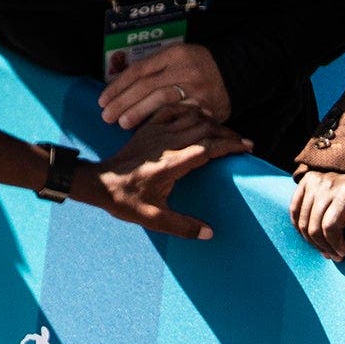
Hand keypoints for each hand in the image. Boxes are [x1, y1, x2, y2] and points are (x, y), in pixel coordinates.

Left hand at [75, 111, 250, 239]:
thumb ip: (183, 226)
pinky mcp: (148, 129)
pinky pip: (172, 110)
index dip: (230, 146)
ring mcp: (156, 132)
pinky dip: (189, 110)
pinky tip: (198, 117)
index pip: (208, 148)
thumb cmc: (126, 201)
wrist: (98, 183)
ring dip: (211, 122)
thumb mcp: (154, 219)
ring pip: (191, 116)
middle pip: (204, 128)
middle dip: (227, 133)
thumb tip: (209, 233)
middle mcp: (166, 143)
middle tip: (242, 142)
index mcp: (171, 164)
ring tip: (225, 132)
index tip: (246, 148)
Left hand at [98, 43, 230, 130]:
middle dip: (123, 101)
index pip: (139, 70)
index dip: (118, 86)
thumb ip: (155, 69)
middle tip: (106, 115)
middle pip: (146, 85)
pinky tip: (148, 129)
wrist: (235, 73)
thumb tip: (122, 86)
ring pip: (161, 100)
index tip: (103, 100)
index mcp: (173, 54)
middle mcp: (183, 69)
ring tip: (121, 123)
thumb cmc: (198, 67)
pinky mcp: (206, 106)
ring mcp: (195, 88)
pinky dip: (162, 121)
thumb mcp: (176, 58)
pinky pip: (180, 114)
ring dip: (139, 112)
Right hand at [290, 167, 344, 260]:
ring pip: (302, 220)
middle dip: (323, 246)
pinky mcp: (307, 180)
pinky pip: (294, 209)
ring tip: (324, 248)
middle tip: (334, 255)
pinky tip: (311, 237)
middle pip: (314, 226)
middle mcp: (328, 183)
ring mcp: (315, 180)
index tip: (343, 253)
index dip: (335, 245)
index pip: (330, 226)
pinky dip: (299, 227)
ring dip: (311, 241)